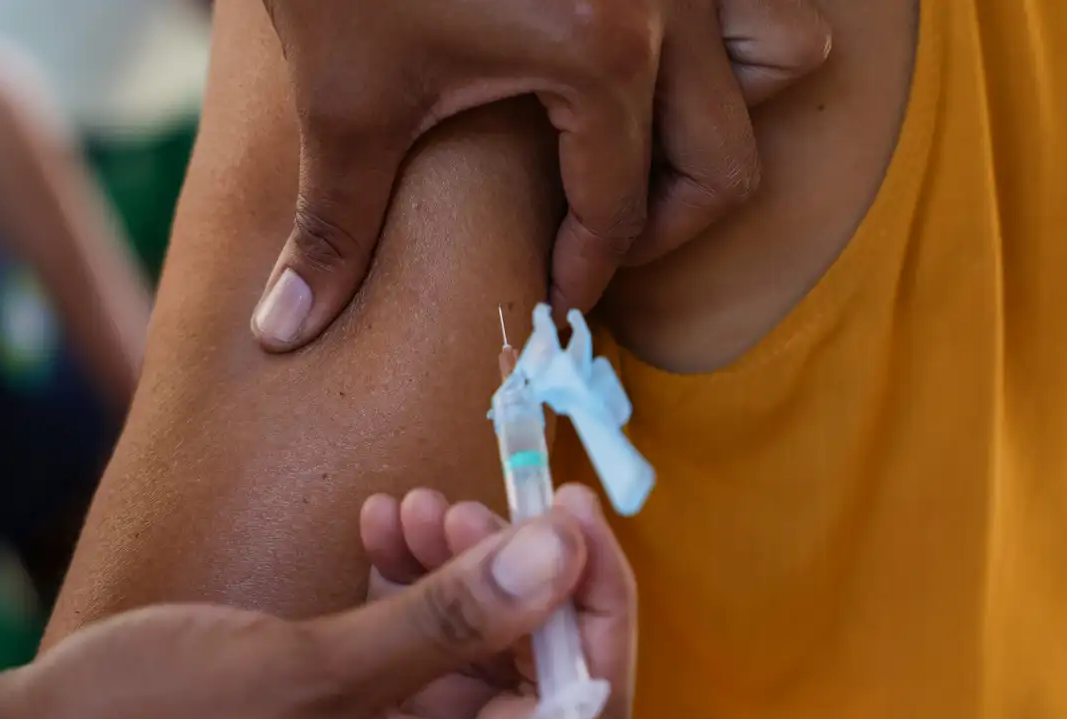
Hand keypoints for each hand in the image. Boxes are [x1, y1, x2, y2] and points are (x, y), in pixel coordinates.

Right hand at [18, 488, 635, 718]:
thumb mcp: (313, 674)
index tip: (575, 514)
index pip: (579, 714)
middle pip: (539, 673)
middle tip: (472, 500)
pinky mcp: (357, 716)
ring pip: (480, 645)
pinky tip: (380, 529)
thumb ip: (450, 620)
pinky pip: (418, 641)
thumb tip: (562, 555)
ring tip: (412, 508)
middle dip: (520, 574)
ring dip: (462, 565)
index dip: (597, 608)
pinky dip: (411, 579)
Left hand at [250, 0, 832, 350]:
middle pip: (723, 161)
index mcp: (604, 50)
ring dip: (716, 122)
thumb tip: (287, 332)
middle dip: (663, 228)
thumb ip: (334, 229)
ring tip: (639, 148)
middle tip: (596, 246)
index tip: (554, 302)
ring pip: (779, 55)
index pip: (619, 207)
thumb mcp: (345, 97)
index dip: (584, 274)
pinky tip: (644, 62)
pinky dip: (722, 38)